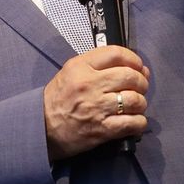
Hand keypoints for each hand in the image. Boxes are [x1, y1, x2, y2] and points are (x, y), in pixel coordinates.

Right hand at [42, 45, 149, 160]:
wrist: (42, 127)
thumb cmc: (58, 99)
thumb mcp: (70, 72)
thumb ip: (98, 66)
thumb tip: (136, 68)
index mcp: (80, 67)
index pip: (116, 54)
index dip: (133, 59)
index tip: (137, 66)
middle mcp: (89, 84)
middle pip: (130, 76)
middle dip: (141, 82)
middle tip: (139, 88)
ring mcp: (97, 108)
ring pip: (135, 100)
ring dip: (140, 103)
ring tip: (134, 106)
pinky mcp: (102, 129)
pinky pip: (133, 123)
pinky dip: (139, 122)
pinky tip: (133, 121)